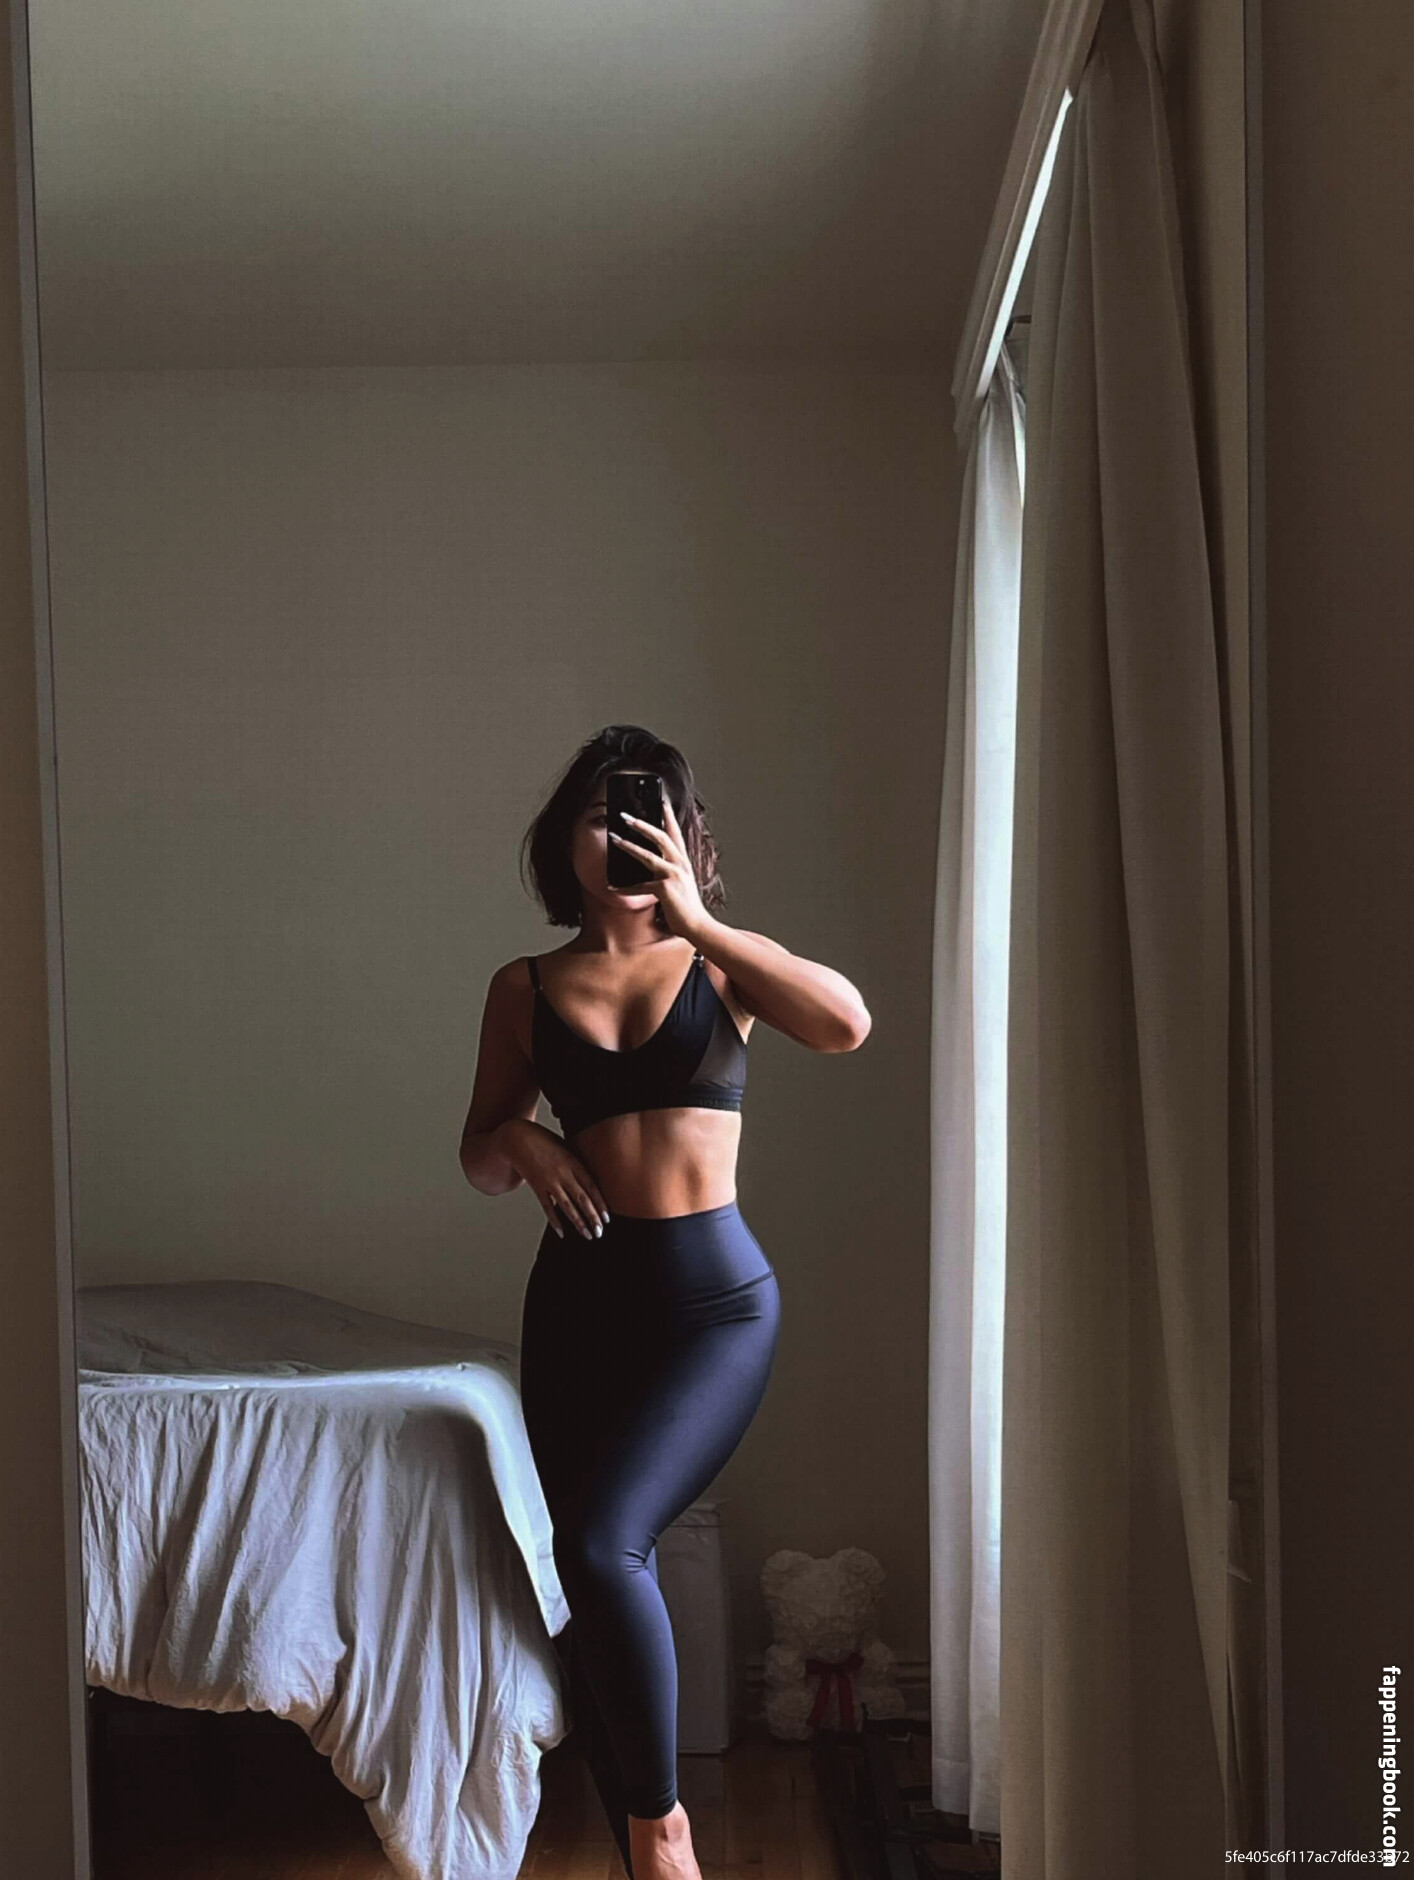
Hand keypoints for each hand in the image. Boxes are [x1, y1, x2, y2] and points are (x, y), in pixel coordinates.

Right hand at [495, 1119, 609, 1240]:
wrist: (518, 1138)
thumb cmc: (544, 1140)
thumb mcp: (566, 1147)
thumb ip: (578, 1162)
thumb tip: (591, 1180)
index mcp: (574, 1162)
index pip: (592, 1187)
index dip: (600, 1204)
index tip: (607, 1218)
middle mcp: (564, 1173)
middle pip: (582, 1199)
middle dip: (593, 1217)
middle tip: (600, 1232)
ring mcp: (550, 1181)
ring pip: (567, 1206)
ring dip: (578, 1222)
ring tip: (587, 1235)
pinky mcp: (537, 1186)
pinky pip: (548, 1207)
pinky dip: (555, 1220)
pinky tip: (562, 1232)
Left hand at [610, 793, 708, 940]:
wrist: (697, 925)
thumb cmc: (687, 906)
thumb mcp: (680, 882)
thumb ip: (669, 870)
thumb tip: (649, 863)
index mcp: (683, 861)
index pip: (675, 833)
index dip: (668, 816)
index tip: (661, 801)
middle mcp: (680, 864)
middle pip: (661, 836)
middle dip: (642, 824)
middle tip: (626, 816)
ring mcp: (673, 875)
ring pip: (648, 855)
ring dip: (629, 846)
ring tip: (614, 838)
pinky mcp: (665, 889)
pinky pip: (640, 886)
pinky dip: (625, 888)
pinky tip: (613, 886)